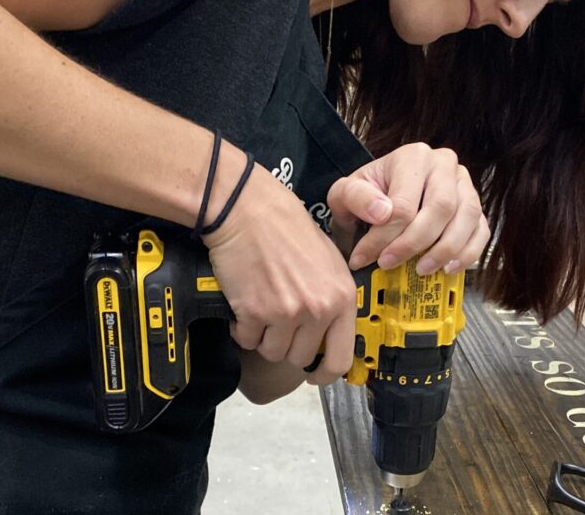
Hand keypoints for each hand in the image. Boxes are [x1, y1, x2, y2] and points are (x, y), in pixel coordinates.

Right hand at [202, 162, 356, 385]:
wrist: (249, 210)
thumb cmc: (287, 229)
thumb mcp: (329, 261)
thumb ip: (333, 298)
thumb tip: (329, 334)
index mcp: (342, 297)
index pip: (341, 358)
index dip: (325, 373)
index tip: (314, 374)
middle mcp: (318, 309)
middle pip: (300, 358)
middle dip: (285, 345)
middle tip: (277, 323)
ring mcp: (286, 313)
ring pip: (272, 352)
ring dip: (263, 337)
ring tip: (261, 308)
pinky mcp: (254, 313)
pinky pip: (247, 340)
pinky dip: (242, 328)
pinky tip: (245, 304)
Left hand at [327, 143, 489, 274]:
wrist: (380, 198)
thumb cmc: (365, 195)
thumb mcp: (346, 192)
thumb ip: (356, 198)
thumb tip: (382, 213)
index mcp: (413, 156)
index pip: (405, 203)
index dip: (386, 236)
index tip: (367, 258)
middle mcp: (444, 165)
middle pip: (441, 208)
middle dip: (415, 243)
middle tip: (390, 264)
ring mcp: (465, 185)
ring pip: (467, 218)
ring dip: (445, 250)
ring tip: (421, 270)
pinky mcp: (476, 206)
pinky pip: (482, 230)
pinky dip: (468, 253)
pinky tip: (448, 267)